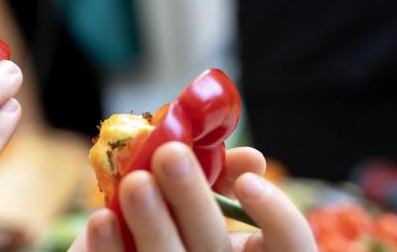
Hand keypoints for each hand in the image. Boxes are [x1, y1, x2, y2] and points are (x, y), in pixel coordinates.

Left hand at [69, 144, 315, 251]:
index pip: (292, 246)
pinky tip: (104, 218)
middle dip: (192, 199)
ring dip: (152, 221)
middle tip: (169, 154)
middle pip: (216, 249)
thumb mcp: (197, 203)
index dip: (278, 216)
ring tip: (135, 181)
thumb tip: (248, 157)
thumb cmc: (168, 224)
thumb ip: (219, 178)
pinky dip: (111, 246)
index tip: (247, 181)